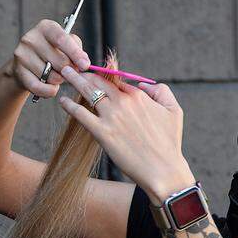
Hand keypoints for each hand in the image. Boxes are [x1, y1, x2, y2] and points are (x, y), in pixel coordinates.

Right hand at [4, 20, 90, 97]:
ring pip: (51, 76)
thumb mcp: (65, 45)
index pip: (62, 39)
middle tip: (69, 72)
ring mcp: (22, 55)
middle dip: (69, 71)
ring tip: (56, 77)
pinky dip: (49, 91)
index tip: (85, 65)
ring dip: (59, 81)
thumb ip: (77, 49)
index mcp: (45, 27)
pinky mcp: (18, 71)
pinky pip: (39, 87)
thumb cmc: (51, 53)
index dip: (75, 53)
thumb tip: (84, 61)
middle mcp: (31, 38)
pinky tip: (52, 88)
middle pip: (59, 61)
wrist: (26, 65)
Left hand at [55, 67, 193, 201]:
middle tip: (73, 67)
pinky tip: (62, 101)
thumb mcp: (174, 110)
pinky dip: (70, 106)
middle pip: (100, 81)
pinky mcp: (102, 133)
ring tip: (65, 74)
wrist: (163, 170)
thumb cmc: (169, 143)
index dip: (104, 75)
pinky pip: (82, 115)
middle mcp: (124, 102)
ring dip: (75, 81)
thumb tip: (142, 85)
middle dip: (85, 72)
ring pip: (89, 92)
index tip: (94, 72)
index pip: (117, 79)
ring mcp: (112, 117)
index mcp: (139, 96)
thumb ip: (161, 91)